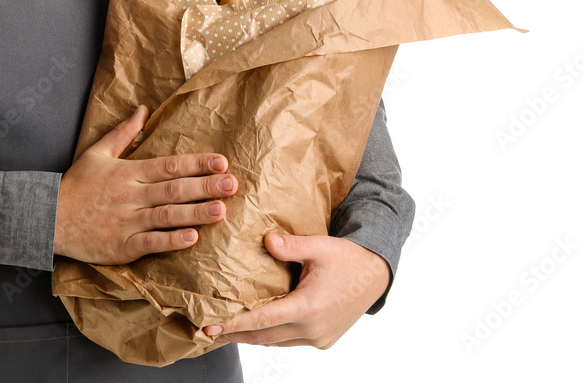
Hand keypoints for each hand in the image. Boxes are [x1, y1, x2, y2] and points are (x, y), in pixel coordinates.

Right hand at [54, 105, 237, 263]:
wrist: (48, 218)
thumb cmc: (77, 185)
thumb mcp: (97, 152)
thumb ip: (123, 132)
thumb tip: (144, 109)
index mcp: (128, 172)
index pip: (168, 165)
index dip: (196, 163)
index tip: (221, 161)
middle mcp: (131, 195)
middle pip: (174, 189)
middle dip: (205, 186)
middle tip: (233, 183)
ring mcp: (127, 222)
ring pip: (167, 216)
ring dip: (196, 213)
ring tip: (221, 209)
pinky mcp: (122, 246)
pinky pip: (151, 243)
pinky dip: (172, 241)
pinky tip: (193, 238)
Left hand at [204, 233, 390, 348]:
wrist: (376, 275)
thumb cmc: (346, 258)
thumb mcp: (318, 245)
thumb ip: (290, 245)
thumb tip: (266, 240)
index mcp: (309, 307)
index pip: (262, 320)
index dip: (234, 324)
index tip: (211, 327)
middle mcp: (313, 329)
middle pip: (264, 336)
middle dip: (235, 335)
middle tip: (207, 330)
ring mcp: (319, 338)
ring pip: (276, 341)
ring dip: (251, 337)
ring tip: (225, 331)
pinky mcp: (323, 340)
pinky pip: (289, 341)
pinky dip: (270, 336)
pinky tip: (256, 327)